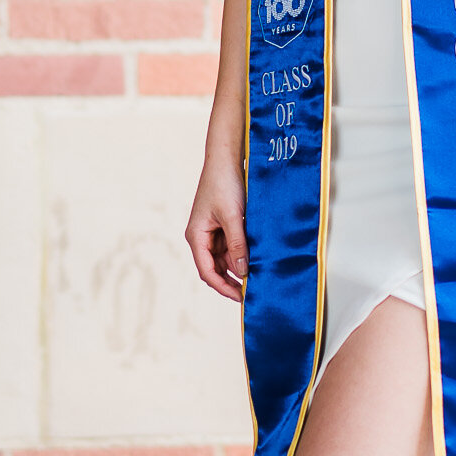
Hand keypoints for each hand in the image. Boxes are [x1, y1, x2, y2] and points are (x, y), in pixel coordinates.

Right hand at [186, 146, 247, 300]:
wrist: (227, 158)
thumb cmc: (224, 183)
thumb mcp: (232, 216)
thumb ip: (237, 244)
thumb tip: (243, 271)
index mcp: (196, 236)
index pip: (207, 272)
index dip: (224, 287)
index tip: (242, 297)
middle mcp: (202, 237)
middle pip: (216, 268)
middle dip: (232, 281)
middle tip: (253, 292)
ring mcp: (213, 232)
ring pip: (225, 259)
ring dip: (240, 268)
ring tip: (259, 277)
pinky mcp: (224, 225)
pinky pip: (232, 246)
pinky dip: (243, 254)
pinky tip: (257, 259)